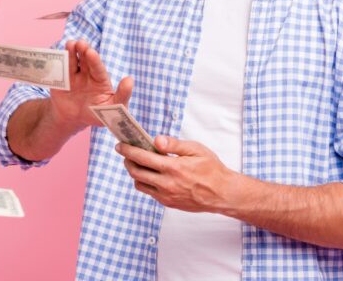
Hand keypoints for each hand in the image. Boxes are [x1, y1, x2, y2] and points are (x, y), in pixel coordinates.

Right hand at [48, 39, 132, 128]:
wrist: (74, 120)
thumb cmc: (98, 113)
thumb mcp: (113, 108)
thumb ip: (123, 95)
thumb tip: (130, 80)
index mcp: (100, 79)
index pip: (98, 69)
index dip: (94, 60)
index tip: (91, 52)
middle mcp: (87, 73)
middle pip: (85, 60)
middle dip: (83, 50)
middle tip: (81, 43)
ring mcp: (73, 75)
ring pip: (73, 61)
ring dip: (71, 51)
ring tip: (70, 43)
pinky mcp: (61, 79)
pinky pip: (59, 69)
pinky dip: (58, 61)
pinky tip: (57, 54)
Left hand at [115, 135, 237, 213]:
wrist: (222, 193)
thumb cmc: (211, 169)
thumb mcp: (196, 150)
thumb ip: (175, 144)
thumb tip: (156, 140)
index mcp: (173, 168)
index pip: (142, 158)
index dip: (128, 150)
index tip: (120, 145)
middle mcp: (167, 184)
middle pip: (136, 172)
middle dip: (127, 161)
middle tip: (126, 153)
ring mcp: (166, 196)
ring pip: (140, 184)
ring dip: (135, 173)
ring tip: (138, 163)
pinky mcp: (168, 203)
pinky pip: (150, 192)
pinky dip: (146, 182)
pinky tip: (151, 173)